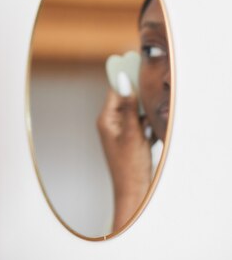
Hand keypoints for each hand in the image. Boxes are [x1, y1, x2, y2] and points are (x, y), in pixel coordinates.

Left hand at [97, 86, 151, 229]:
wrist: (134, 191)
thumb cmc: (130, 165)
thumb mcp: (133, 132)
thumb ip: (129, 106)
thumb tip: (123, 80)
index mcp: (106, 120)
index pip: (115, 91)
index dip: (127, 79)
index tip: (139, 67)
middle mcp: (111, 123)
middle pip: (127, 101)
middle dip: (140, 99)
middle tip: (151, 100)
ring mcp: (121, 131)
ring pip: (136, 113)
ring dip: (146, 115)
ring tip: (151, 125)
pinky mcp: (131, 139)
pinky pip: (141, 124)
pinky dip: (149, 126)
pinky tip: (152, 135)